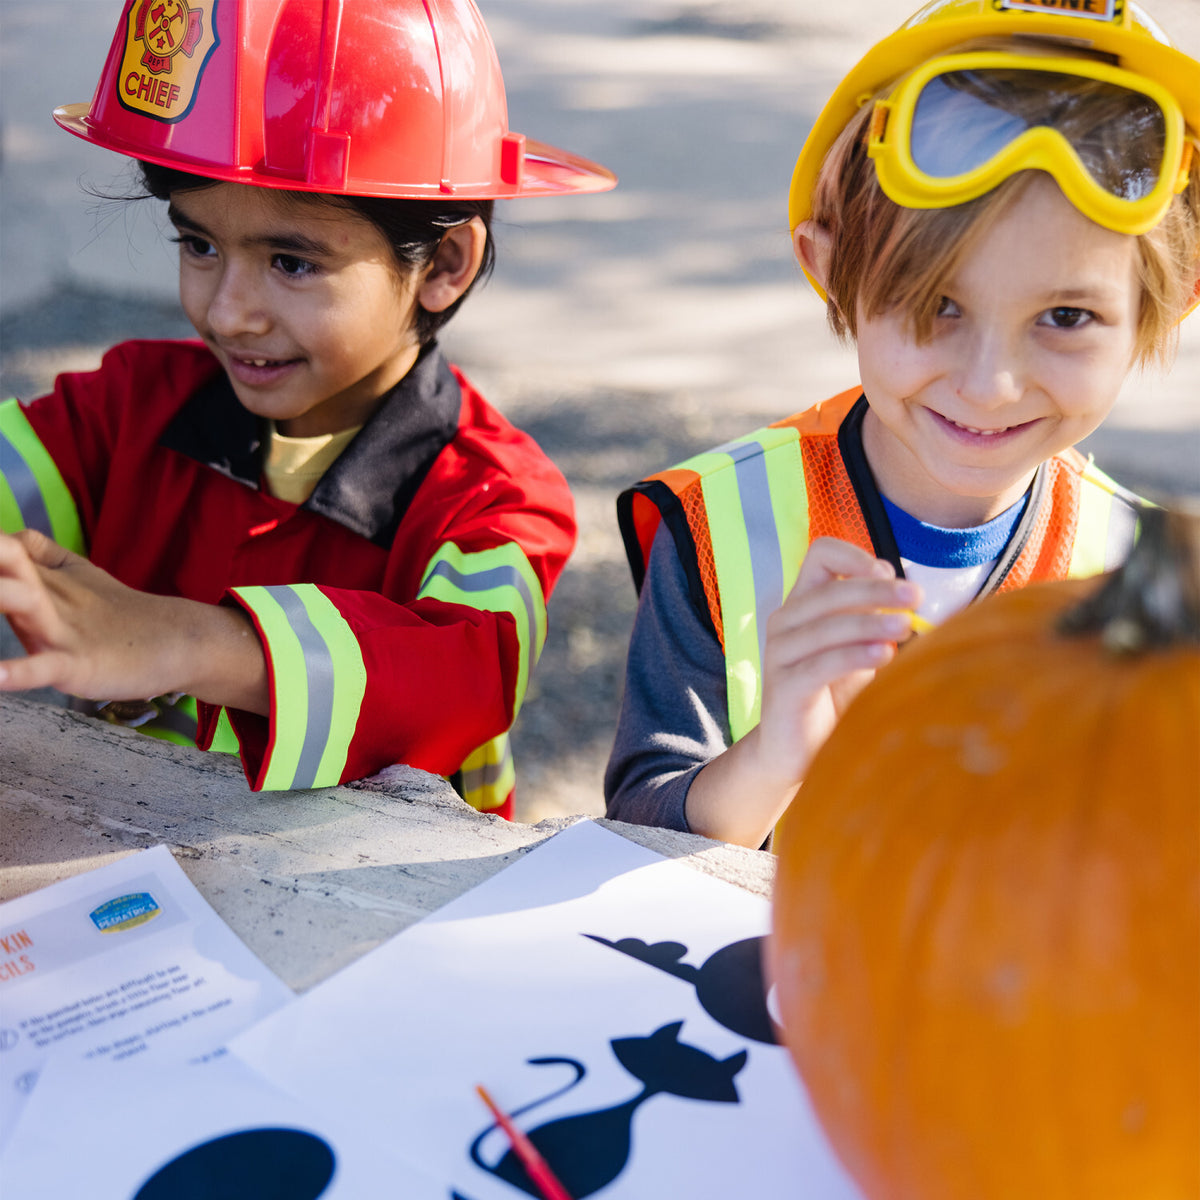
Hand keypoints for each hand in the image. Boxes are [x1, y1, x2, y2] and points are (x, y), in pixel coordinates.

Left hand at [0, 529, 267, 713]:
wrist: (178, 639)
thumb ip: (45, 555)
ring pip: (22, 603)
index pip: (2, 546)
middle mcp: (48, 594)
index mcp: (44, 575)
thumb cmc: (124, 613)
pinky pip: (45, 667)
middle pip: (6, 563)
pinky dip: (17, 673)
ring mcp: (64, 629)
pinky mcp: (80, 665)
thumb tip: (13, 535)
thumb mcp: (81, 577)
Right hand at [686, 537, 920, 846]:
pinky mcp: (783, 686)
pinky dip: (855, 655)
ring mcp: (779, 653)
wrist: (798, 751)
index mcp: (803, 603)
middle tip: (915, 597)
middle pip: (831, 588)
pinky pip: (822, 662)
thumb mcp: (857, 648)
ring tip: (906, 628)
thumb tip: (906, 590)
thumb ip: (874, 619)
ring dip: (872, 621)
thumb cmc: (833, 695)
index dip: (855, 556)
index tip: (887, 573)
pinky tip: (884, 655)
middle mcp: (785, 621)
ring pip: (828, 623)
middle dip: (877, 590)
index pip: (820, 554)